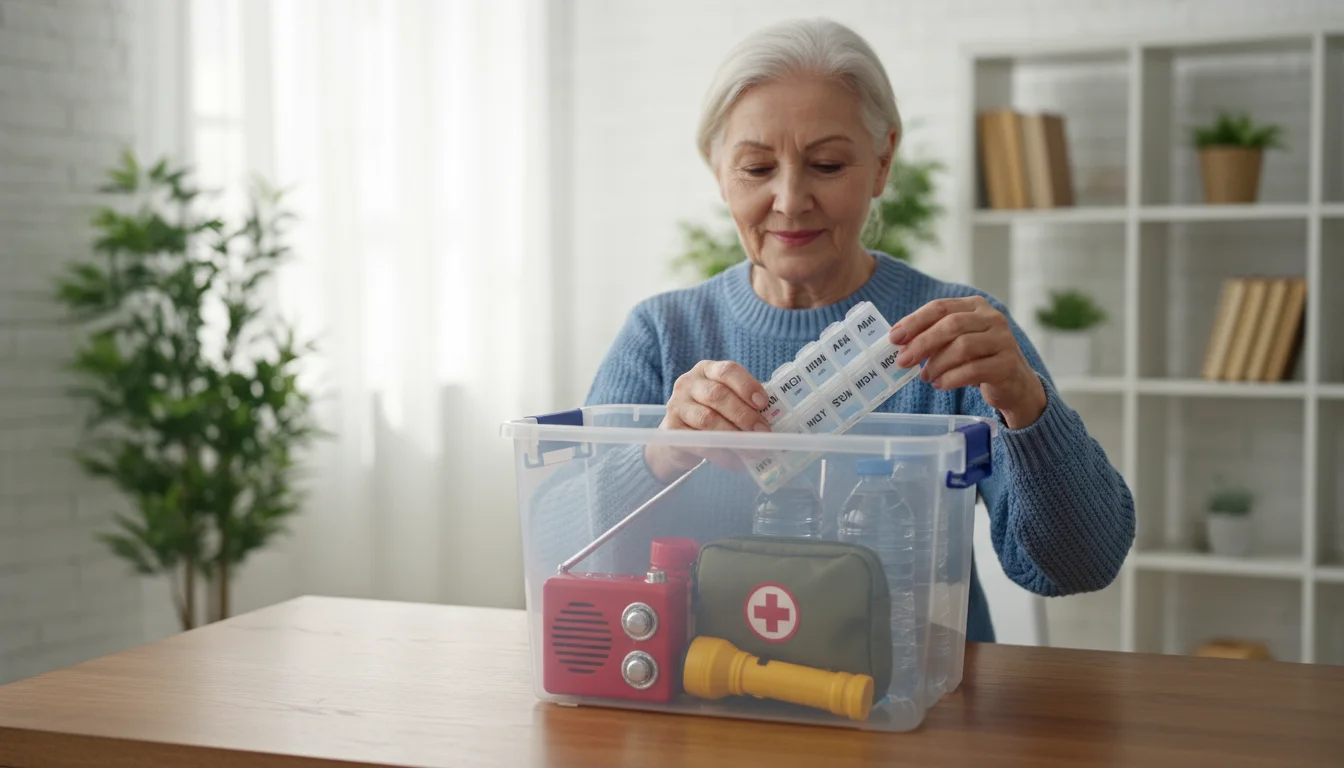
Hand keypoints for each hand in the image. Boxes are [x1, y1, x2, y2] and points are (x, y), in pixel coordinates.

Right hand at [645, 360, 771, 482]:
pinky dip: (722, 453)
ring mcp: (676, 405)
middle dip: (744, 415)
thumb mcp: (725, 402)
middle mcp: (688, 383)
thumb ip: (745, 404)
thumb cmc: (710, 415)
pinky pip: (700, 442)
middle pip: (717, 395)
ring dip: (734, 436)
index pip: (727, 371)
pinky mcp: (671, 430)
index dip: (747, 386)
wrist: (677, 440)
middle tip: (763, 432)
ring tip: (753, 450)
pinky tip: (736, 461)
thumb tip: (774, 421)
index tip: (763, 403)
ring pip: (708, 419)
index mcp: (706, 370)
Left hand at [888, 296, 1045, 428]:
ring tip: (925, 376)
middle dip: (922, 343)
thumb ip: (933, 337)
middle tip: (902, 361)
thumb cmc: (978, 359)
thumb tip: (900, 344)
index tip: (894, 338)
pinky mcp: (1007, 365)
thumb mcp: (957, 342)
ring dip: (937, 364)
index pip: (940, 307)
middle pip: (951, 325)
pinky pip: (972, 370)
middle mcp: (992, 318)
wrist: (1015, 384)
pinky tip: (940, 384)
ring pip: (962, 347)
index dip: (915, 321)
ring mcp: (1003, 340)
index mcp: (976, 306)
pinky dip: (950, 379)